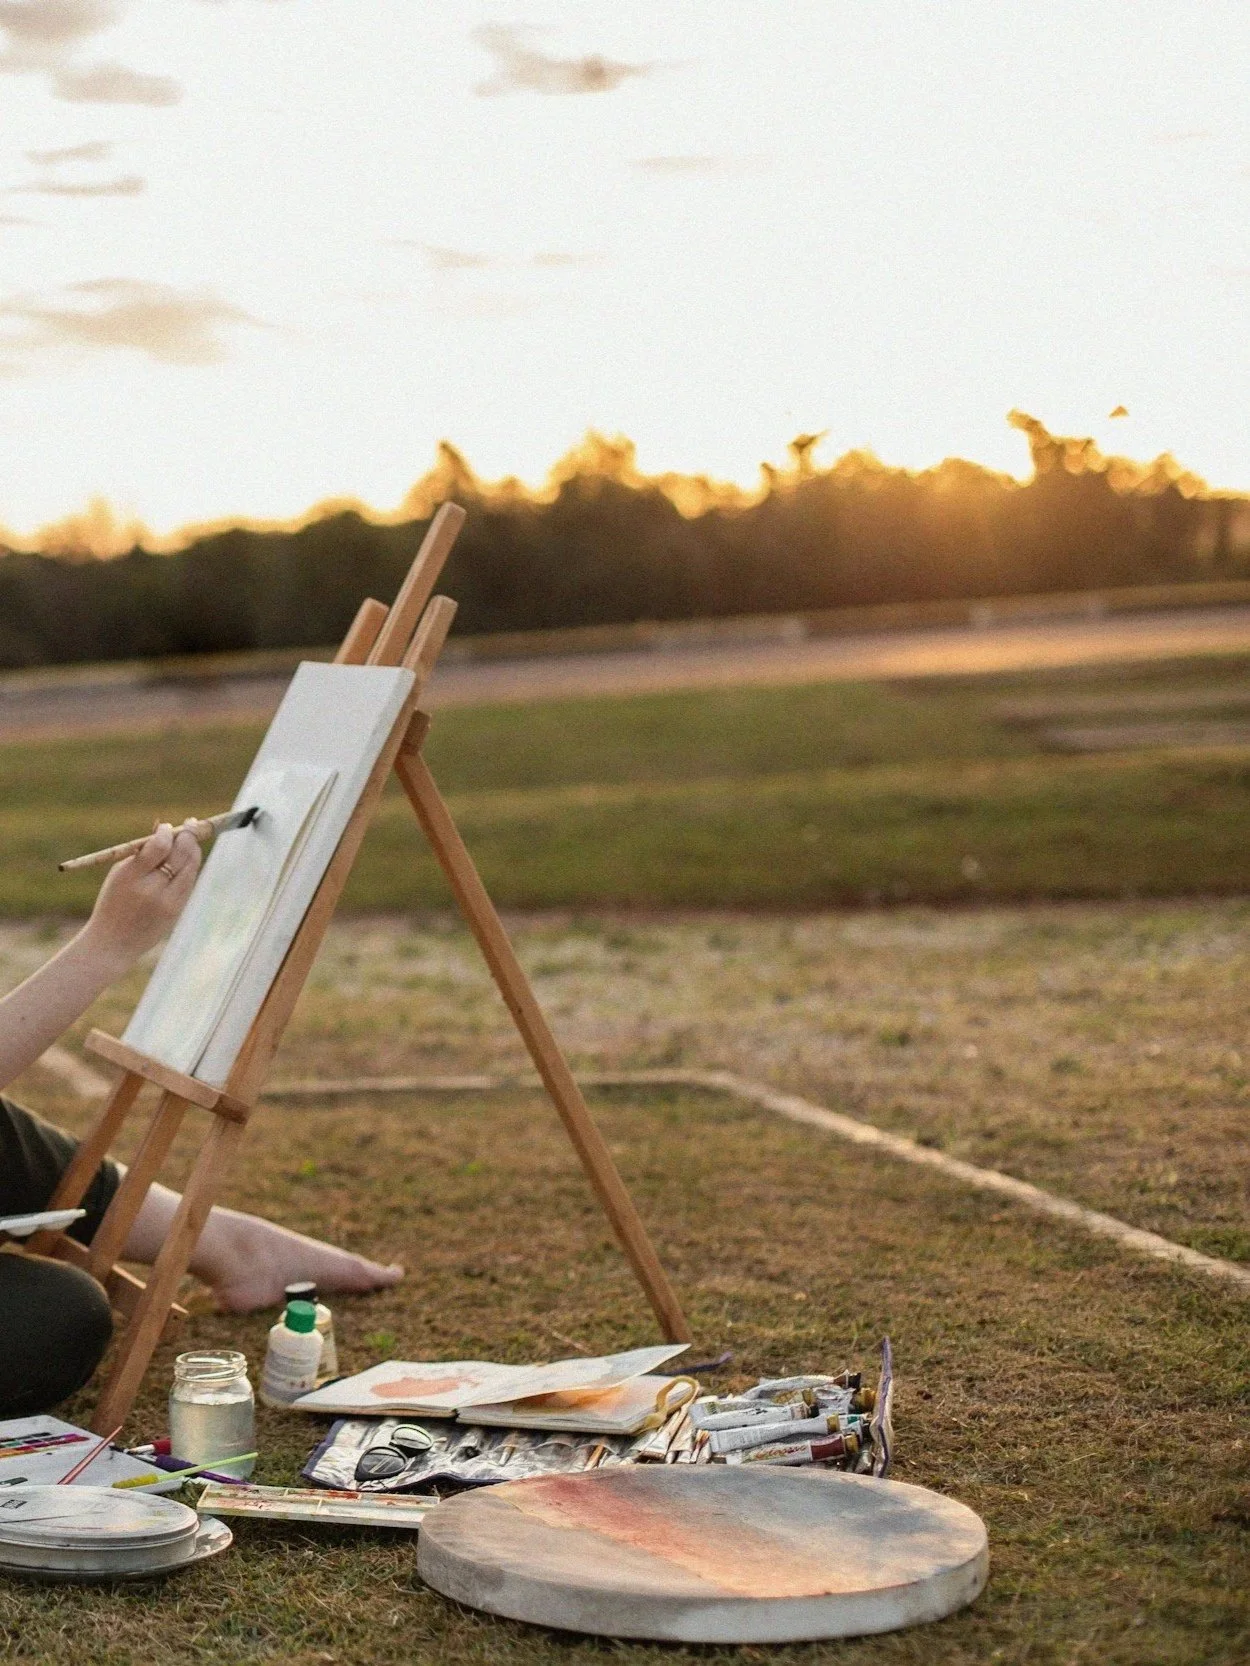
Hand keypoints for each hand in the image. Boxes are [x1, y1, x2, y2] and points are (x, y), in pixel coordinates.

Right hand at [83, 823, 201, 970]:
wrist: (113, 943)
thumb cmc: (113, 902)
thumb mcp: (120, 874)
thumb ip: (141, 852)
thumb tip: (163, 828)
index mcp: (131, 876)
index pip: (159, 846)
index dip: (167, 832)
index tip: (168, 827)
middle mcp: (152, 889)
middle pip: (181, 854)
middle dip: (188, 835)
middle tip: (191, 824)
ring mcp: (168, 902)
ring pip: (191, 867)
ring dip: (193, 850)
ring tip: (190, 840)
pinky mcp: (177, 911)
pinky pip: (189, 882)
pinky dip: (190, 868)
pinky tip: (188, 859)